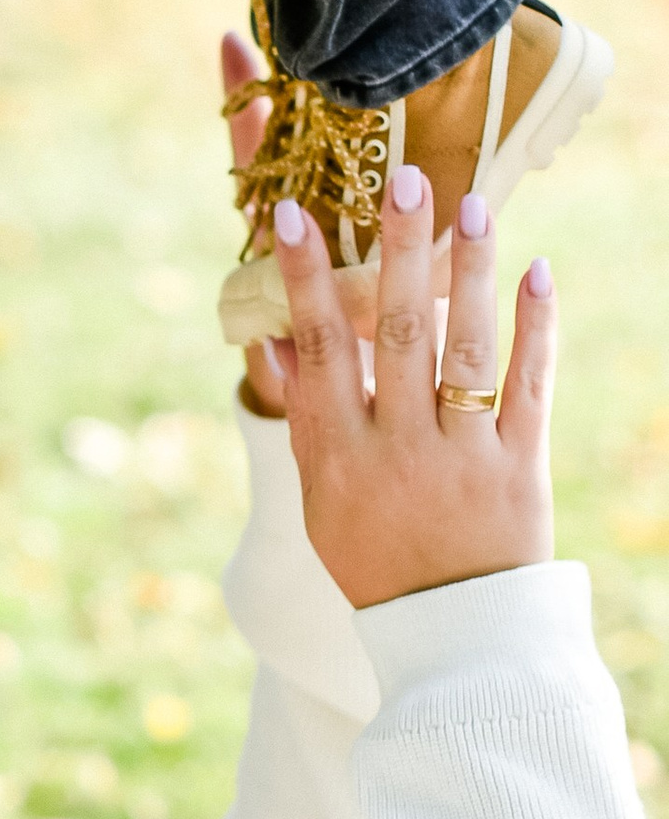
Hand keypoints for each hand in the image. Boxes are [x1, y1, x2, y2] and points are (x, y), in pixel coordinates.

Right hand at [263, 155, 555, 610]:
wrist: (454, 639)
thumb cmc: (376, 560)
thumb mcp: (320, 499)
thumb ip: (305, 419)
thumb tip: (279, 340)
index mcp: (339, 457)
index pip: (318, 351)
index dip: (304, 282)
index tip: (296, 217)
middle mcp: (400, 450)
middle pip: (396, 335)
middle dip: (399, 252)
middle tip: (405, 180)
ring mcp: (465, 457)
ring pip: (467, 350)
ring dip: (470, 274)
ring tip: (475, 207)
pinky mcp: (522, 466)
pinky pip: (531, 387)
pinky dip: (537, 329)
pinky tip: (539, 273)